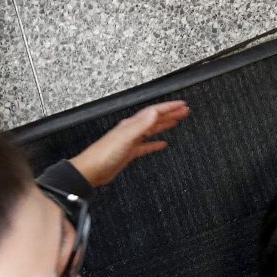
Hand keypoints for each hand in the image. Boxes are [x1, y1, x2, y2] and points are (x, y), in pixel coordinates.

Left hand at [71, 101, 189, 186]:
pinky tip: (162, 144)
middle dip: (170, 113)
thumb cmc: (103, 154)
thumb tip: (154, 113)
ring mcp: (131, 141)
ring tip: (176, 121)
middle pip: (155, 118)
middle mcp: (131, 130)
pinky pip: (146, 145)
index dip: (169, 108)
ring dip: (164, 124)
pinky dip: (155, 143)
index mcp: (131, 125)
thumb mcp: (124, 138)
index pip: (154, 112)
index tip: (182, 105)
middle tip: (184, 110)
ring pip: (152, 129)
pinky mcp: (130, 152)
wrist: (91, 170)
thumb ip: (140, 125)